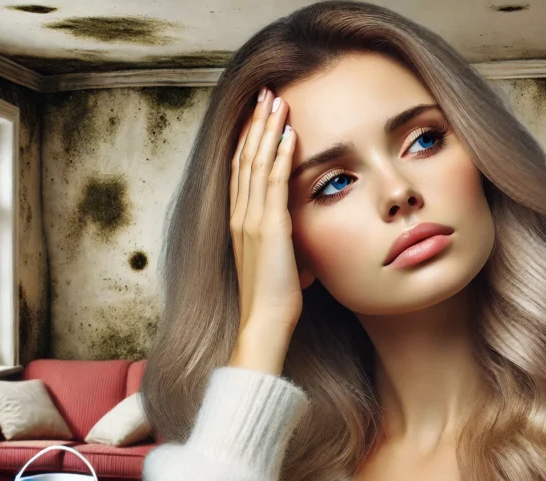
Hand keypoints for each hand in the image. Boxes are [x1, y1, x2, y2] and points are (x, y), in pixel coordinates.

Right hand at [229, 87, 302, 347]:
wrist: (265, 321)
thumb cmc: (276, 299)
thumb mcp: (282, 263)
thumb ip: (288, 246)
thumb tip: (305, 252)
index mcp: (240, 220)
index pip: (242, 168)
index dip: (250, 138)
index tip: (260, 114)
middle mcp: (240, 214)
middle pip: (245, 156)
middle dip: (256, 122)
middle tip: (266, 93)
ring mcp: (252, 219)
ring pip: (256, 162)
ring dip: (268, 128)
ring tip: (277, 100)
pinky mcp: (269, 227)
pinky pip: (274, 182)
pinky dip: (281, 154)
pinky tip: (289, 133)